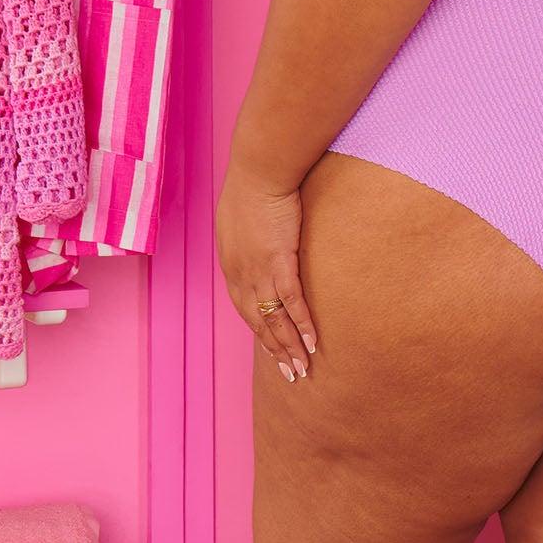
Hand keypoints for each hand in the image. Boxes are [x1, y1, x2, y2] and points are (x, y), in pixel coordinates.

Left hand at [216, 165, 317, 380]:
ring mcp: (259, 271)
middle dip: (273, 349)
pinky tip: (312, 343)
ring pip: (273, 319)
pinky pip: (291, 302)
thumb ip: (248, 233)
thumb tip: (257, 236)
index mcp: (231, 264)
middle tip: (289, 373)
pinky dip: (301, 325)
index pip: (245, 306)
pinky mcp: (279, 262)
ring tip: (302, 369)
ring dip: (288, 347)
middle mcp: (240, 274)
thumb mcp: (241, 214)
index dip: (258, 330)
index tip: (270, 348)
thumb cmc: (253, 184)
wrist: (260, 170)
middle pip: (257, 322)